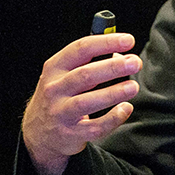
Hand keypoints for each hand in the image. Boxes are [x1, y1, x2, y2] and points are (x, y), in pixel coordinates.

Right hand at [21, 34, 142, 174]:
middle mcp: (55, 89)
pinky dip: (112, 118)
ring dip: (113, 93)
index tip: (128, 40)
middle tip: (135, 62)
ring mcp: (60, 113)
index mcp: (55, 68)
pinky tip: (126, 108)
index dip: (106, 42)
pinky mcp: (70, 134)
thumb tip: (123, 56)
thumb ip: (91, 62)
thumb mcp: (66, 74)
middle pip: (84, 75)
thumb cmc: (61, 94)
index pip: (81, 49)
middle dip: (113, 67)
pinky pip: (94, 127)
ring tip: (133, 86)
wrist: (38, 132)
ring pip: (86, 102)